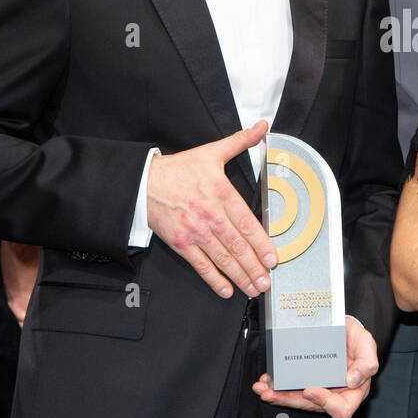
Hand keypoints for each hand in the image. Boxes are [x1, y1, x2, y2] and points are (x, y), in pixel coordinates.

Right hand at [146, 120, 277, 298]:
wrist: (144, 182)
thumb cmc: (180, 170)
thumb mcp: (212, 151)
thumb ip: (240, 141)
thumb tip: (262, 128)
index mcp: (221, 193)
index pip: (247, 223)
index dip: (262, 244)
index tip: (273, 258)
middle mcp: (210, 215)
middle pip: (237, 246)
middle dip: (254, 267)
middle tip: (267, 281)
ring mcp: (195, 231)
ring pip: (222, 258)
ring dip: (240, 276)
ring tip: (254, 288)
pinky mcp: (180, 243)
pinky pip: (200, 265)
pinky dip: (213, 279)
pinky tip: (226, 289)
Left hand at [251, 316, 378, 417]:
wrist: (344, 328)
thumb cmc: (357, 340)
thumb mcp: (367, 344)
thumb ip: (367, 362)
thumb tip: (353, 381)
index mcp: (355, 391)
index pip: (342, 408)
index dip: (325, 403)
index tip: (309, 389)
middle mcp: (336, 394)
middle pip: (313, 406)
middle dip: (290, 400)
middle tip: (272, 392)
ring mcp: (321, 390)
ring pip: (299, 401)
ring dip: (279, 396)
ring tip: (264, 388)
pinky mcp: (308, 383)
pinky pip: (293, 391)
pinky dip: (279, 388)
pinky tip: (267, 382)